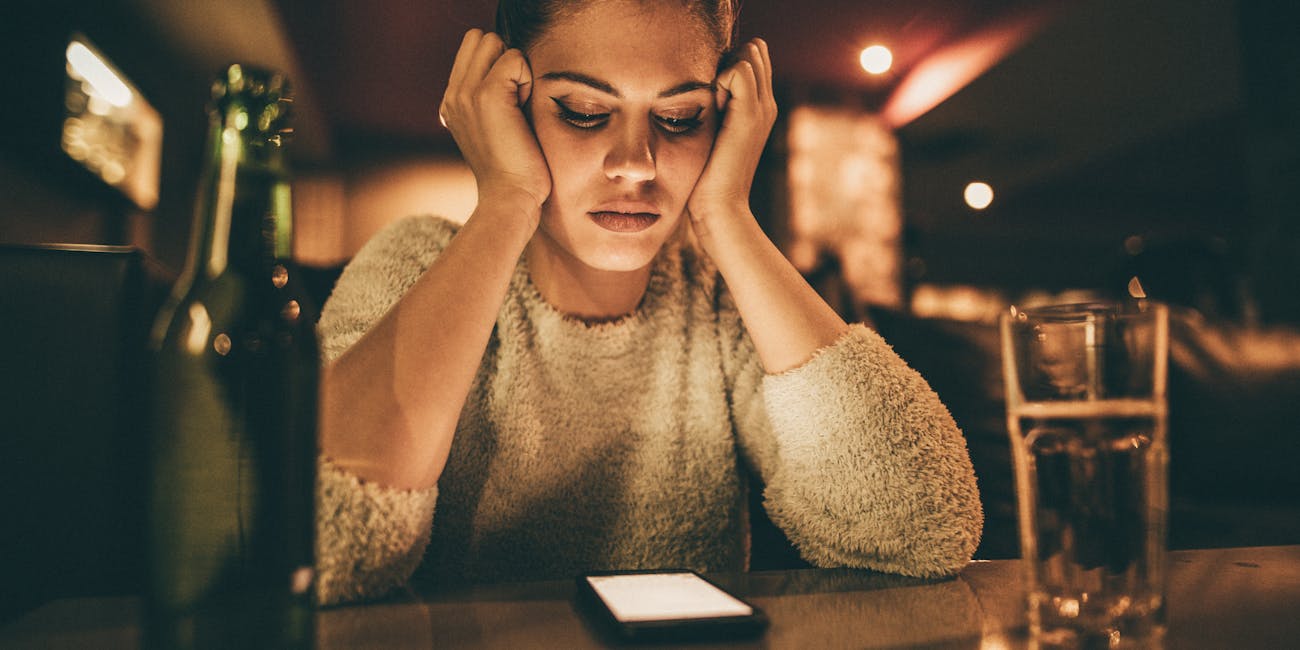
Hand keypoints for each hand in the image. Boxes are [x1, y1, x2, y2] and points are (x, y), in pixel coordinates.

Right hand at [440, 30, 551, 225]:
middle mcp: (453, 94)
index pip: (473, 48)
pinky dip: (527, 79)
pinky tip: (523, 111)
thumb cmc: (515, 169)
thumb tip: (510, 74)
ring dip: (515, 68)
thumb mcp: (494, 131)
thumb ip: (491, 100)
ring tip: (518, 106)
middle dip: (505, 59)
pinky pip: (514, 58)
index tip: (509, 102)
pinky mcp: (486, 95)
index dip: (498, 64)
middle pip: (481, 38)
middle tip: (515, 100)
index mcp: (452, 101)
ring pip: (494, 42)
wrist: (510, 197)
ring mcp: (466, 93)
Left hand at [686, 38, 777, 236]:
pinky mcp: (750, 114)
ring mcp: (762, 108)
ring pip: (748, 53)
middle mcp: (766, 104)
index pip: (751, 57)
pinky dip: (719, 78)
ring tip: (711, 105)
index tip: (709, 97)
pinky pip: (739, 68)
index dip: (727, 64)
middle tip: (710, 98)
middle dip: (727, 62)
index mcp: (758, 108)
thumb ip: (712, 107)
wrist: (719, 207)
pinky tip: (710, 107)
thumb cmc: (704, 178)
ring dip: (722, 70)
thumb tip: (698, 84)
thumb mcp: (710, 135)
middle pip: (753, 50)